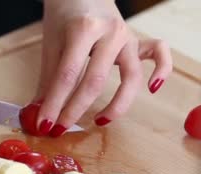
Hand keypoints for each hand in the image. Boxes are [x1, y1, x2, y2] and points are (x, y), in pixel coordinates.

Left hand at [36, 0, 171, 136]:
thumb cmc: (64, 17)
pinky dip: (162, 71)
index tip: (45, 125)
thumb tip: (39, 115)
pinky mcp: (139, 40)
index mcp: (83, 29)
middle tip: (61, 129)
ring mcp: (128, 36)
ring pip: (131, 77)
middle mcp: (110, 32)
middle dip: (75, 109)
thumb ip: (48, 80)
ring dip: (116, 104)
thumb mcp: (51, 44)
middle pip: (95, 80)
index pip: (67, 75)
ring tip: (99, 121)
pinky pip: (159, 54)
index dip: (55, 103)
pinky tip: (153, 89)